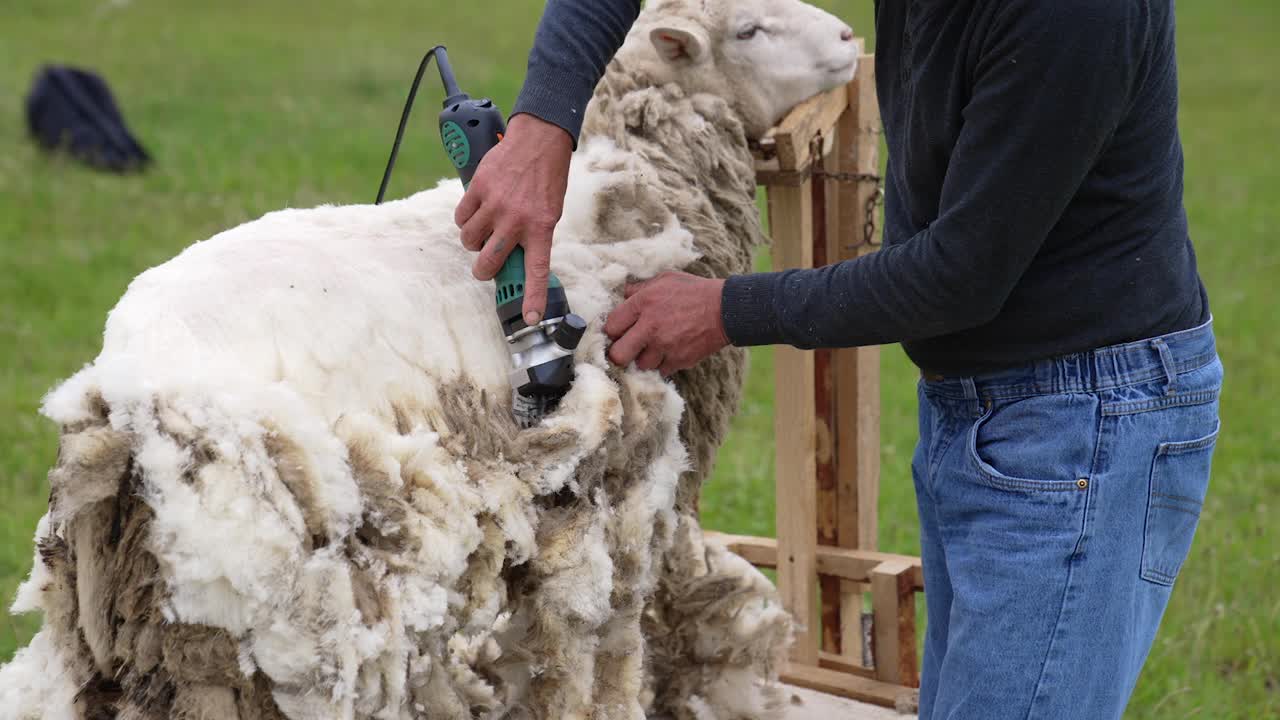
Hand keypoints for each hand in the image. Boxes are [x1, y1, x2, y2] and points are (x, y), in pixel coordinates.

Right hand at [455, 113, 572, 325]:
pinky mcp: (478, 189)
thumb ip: (533, 235)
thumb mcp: (550, 212)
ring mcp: (495, 205)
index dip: (532, 298)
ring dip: (473, 241)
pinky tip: (476, 212)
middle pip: (488, 262)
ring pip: (469, 240)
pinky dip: (465, 219)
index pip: (537, 270)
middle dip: (483, 269)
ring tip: (483, 229)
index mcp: (541, 228)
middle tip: (485, 264)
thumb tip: (515, 259)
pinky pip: (461, 217)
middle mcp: (517, 220)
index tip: (529, 318)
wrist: (538, 140)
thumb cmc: (546, 179)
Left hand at [604, 272, 729, 375]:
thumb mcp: (665, 279)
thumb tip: (621, 295)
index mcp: (643, 303)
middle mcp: (650, 327)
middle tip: (627, 348)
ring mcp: (664, 346)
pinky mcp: (679, 360)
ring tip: (654, 348)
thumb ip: (640, 288)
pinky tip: (670, 351)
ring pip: (640, 365)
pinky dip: (663, 364)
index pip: (611, 326)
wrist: (727, 309)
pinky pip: (661, 370)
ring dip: (644, 359)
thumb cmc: (694, 291)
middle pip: (618, 354)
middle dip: (620, 353)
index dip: (612, 332)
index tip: (618, 332)